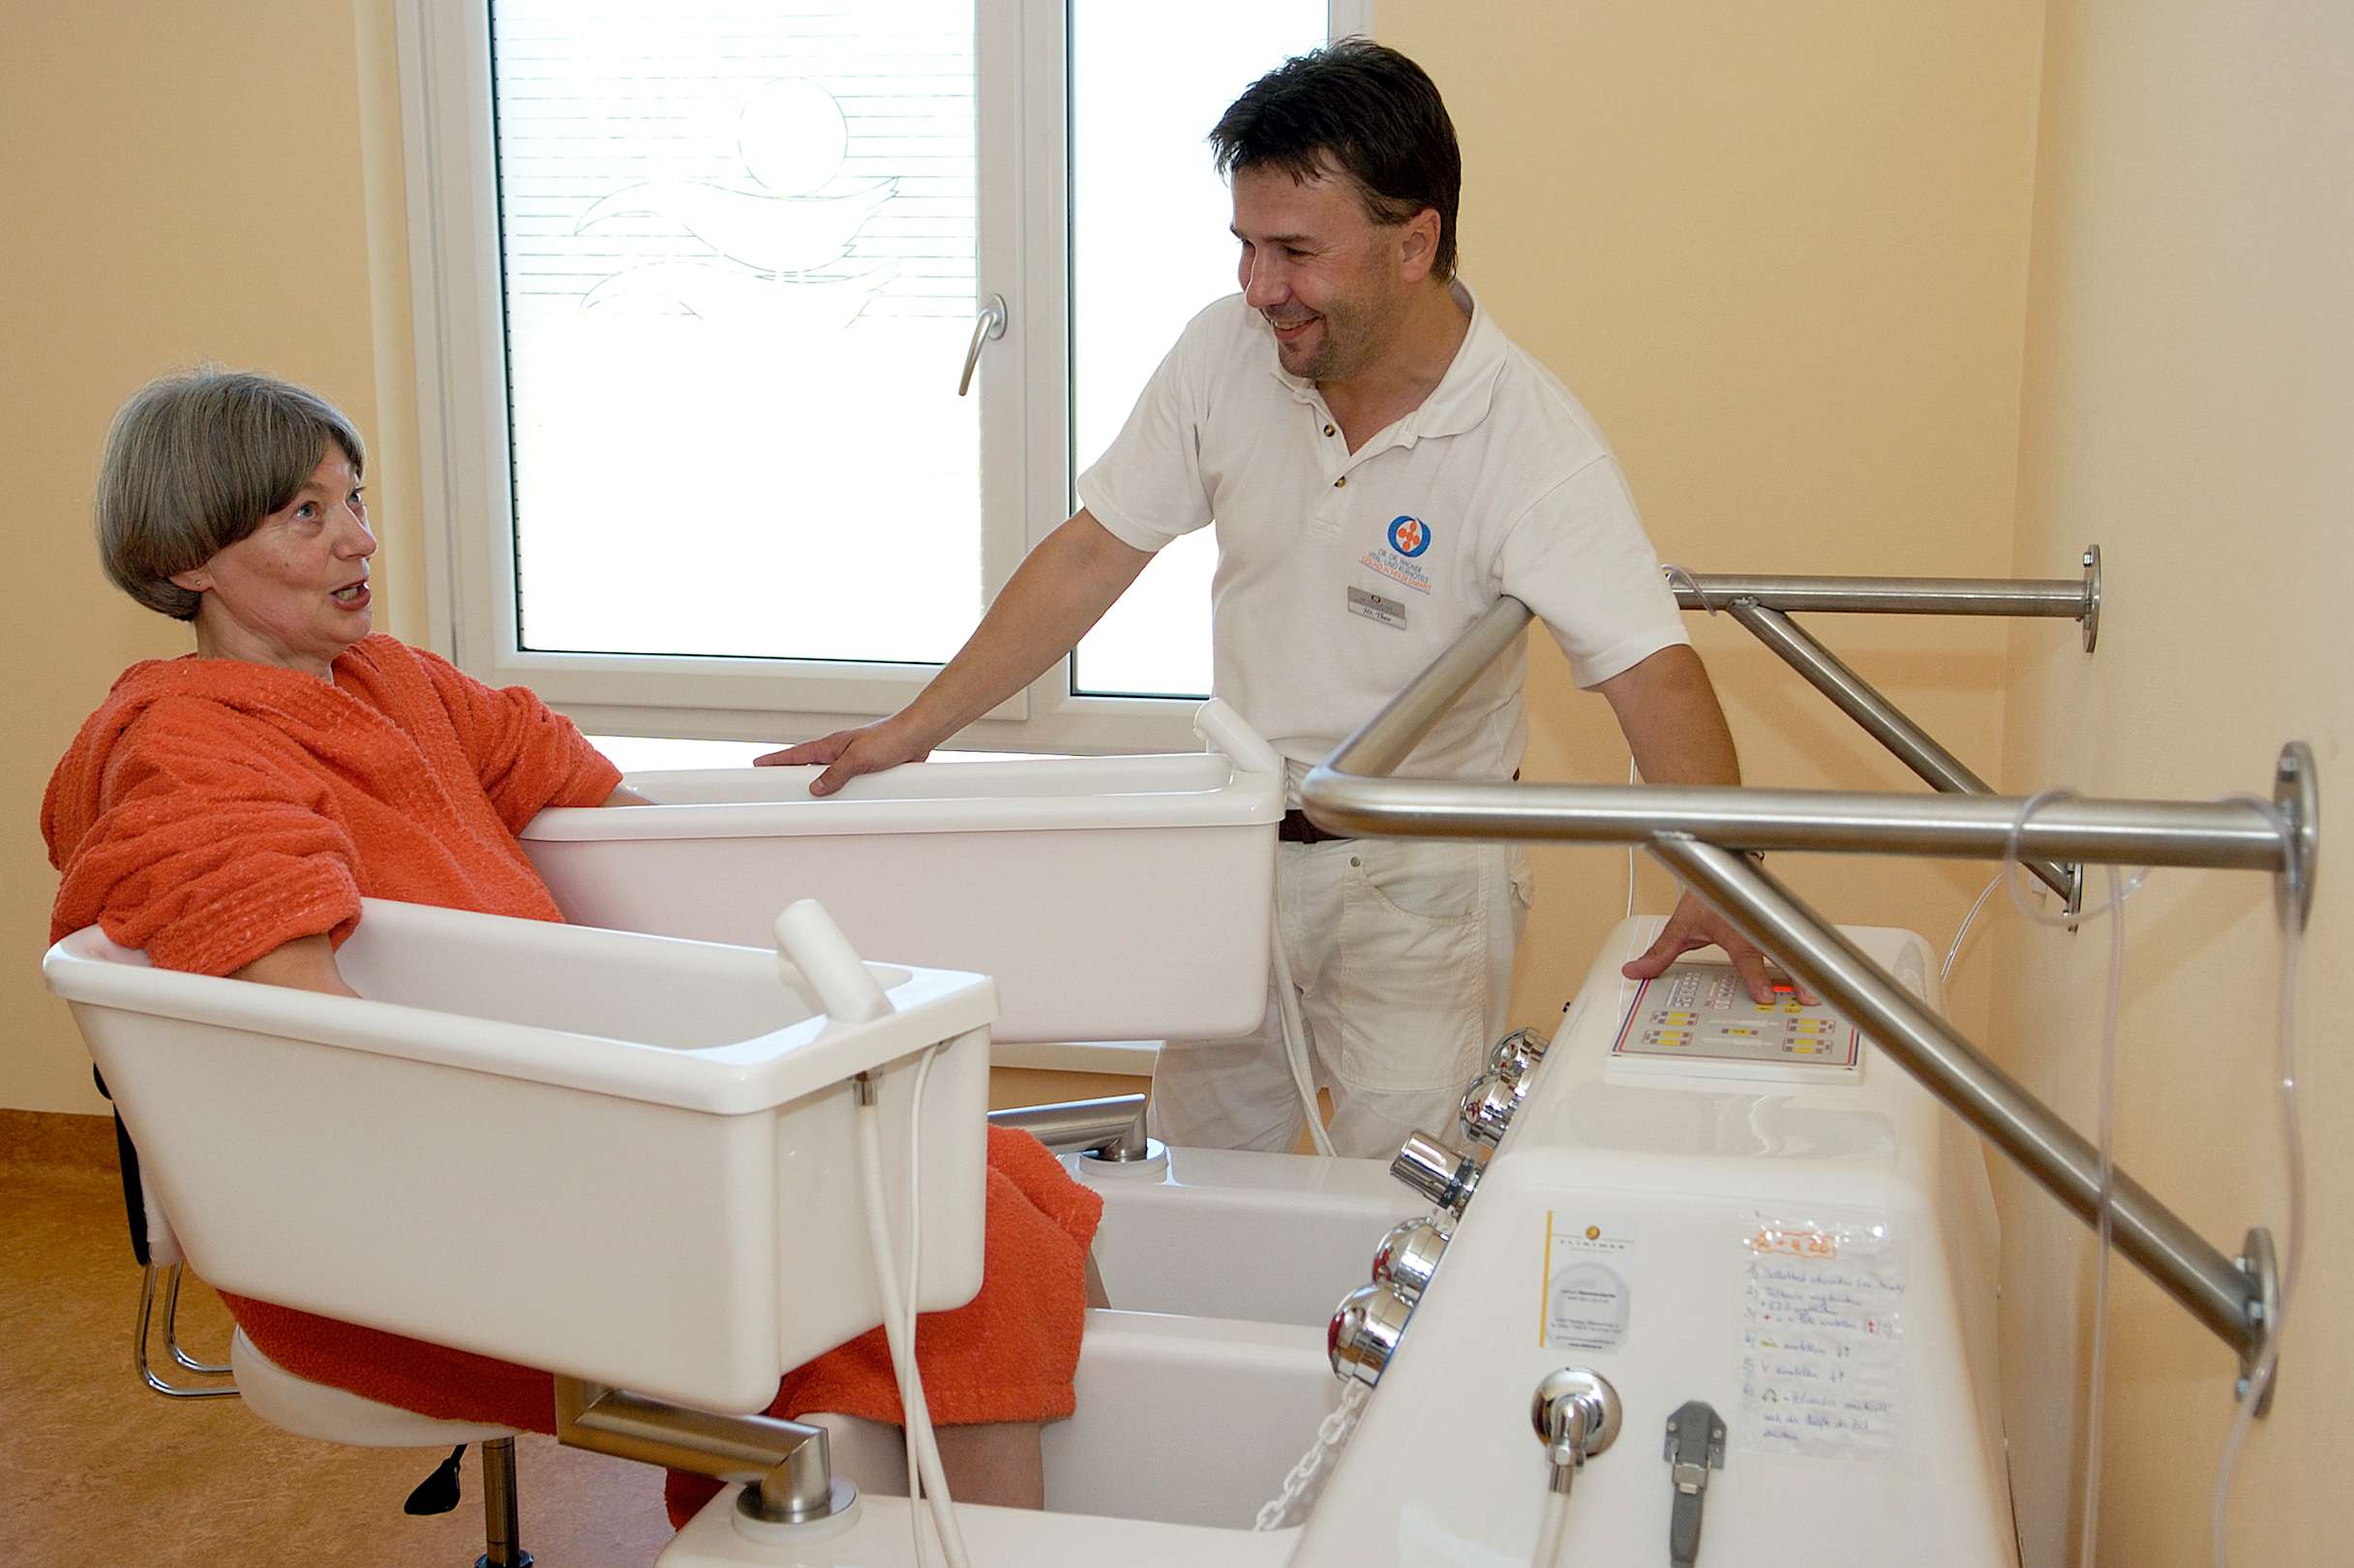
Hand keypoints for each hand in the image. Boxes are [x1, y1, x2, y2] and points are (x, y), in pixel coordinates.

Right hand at [754, 719, 930, 795]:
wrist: (918, 735)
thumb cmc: (890, 737)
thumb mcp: (858, 758)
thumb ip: (836, 774)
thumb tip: (816, 788)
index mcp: (830, 746)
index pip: (795, 755)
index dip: (775, 761)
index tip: (757, 767)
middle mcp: (838, 754)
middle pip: (808, 770)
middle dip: (793, 780)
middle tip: (775, 793)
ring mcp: (852, 763)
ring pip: (829, 780)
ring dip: (821, 790)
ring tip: (807, 806)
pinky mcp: (868, 772)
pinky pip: (849, 786)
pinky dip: (843, 795)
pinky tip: (843, 805)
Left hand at [1621, 891, 1818, 1003]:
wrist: (1725, 865)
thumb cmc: (1708, 894)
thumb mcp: (1681, 924)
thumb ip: (1660, 952)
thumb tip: (1636, 970)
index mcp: (1734, 927)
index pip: (1747, 955)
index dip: (1755, 976)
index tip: (1765, 996)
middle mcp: (1757, 926)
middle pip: (1781, 952)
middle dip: (1796, 975)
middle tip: (1807, 996)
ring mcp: (1773, 924)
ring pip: (1796, 946)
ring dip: (1810, 967)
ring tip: (1818, 991)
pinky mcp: (1783, 925)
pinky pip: (1800, 942)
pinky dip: (1813, 958)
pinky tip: (1824, 976)